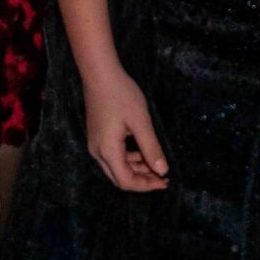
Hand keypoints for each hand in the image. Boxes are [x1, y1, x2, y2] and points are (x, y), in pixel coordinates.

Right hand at [82, 67, 168, 190]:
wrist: (99, 74)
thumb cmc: (121, 94)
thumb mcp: (141, 121)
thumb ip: (151, 148)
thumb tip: (162, 171)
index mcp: (107, 150)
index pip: (126, 181)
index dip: (146, 185)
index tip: (165, 181)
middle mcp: (97, 152)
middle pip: (119, 178)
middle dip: (142, 180)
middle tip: (162, 176)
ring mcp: (95, 145)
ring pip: (116, 168)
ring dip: (136, 169)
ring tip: (156, 164)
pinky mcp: (97, 137)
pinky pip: (113, 156)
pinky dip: (129, 159)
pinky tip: (142, 152)